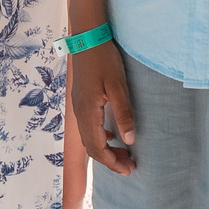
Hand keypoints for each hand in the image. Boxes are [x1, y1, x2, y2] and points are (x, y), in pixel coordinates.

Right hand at [71, 42, 138, 175]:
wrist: (87, 37)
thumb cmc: (104, 59)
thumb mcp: (118, 86)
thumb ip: (124, 113)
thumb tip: (129, 141)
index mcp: (87, 112)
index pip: (98, 148)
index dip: (112, 162)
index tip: (128, 170)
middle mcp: (79, 113)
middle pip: (92, 147)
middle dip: (110, 160)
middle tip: (129, 167)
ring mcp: (78, 107)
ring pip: (89, 138)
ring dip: (105, 149)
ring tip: (123, 155)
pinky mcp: (81, 100)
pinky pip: (88, 127)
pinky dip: (100, 137)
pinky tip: (112, 135)